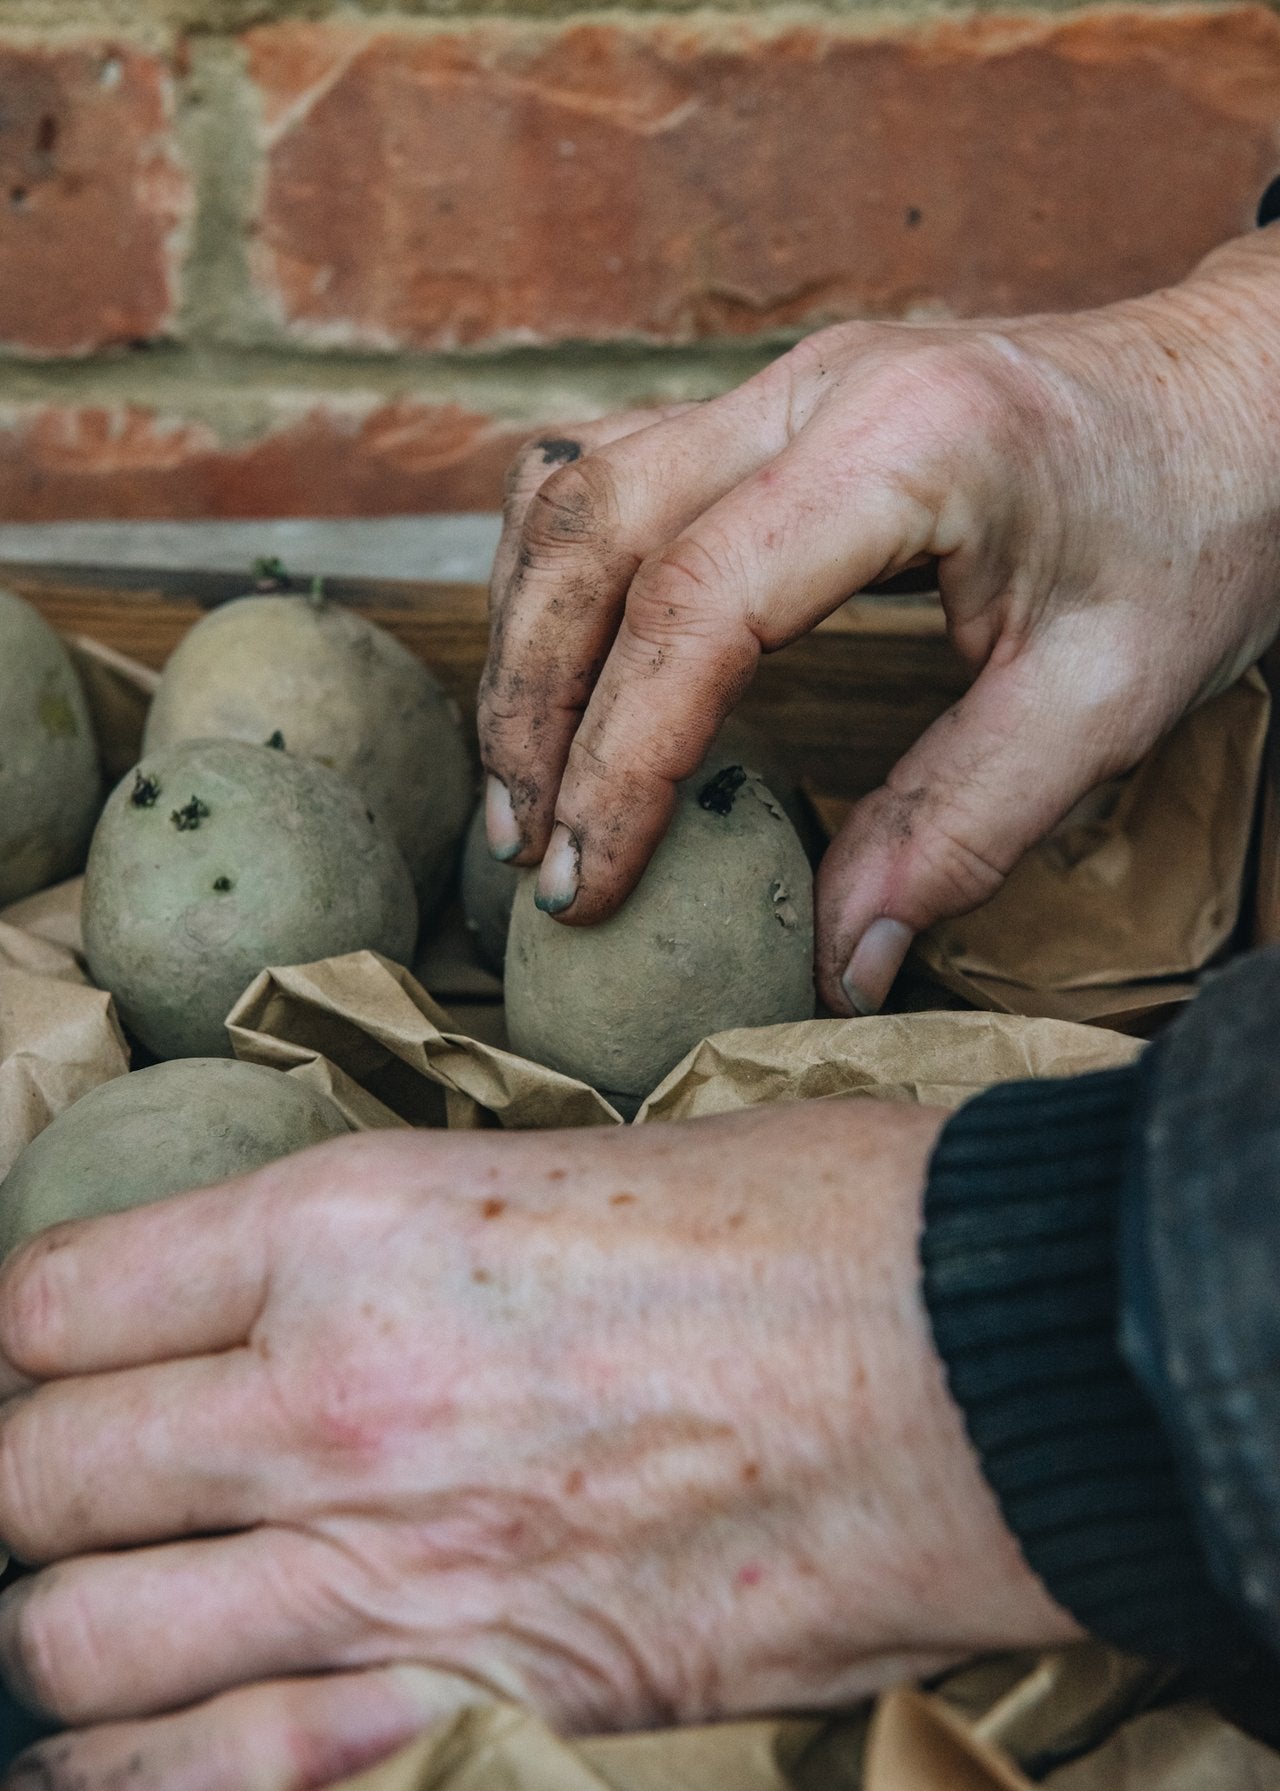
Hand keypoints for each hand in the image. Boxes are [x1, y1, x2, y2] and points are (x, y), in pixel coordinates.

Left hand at [0, 1104, 1074, 1788]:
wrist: (972, 1354)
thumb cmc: (799, 1220)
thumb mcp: (554, 1167)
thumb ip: (393, 1252)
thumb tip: (300, 1303)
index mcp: (349, 1224)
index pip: (58, 1301)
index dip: (14, 1340)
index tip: (27, 1361)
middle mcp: (330, 1396)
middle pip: (38, 1475)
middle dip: (21, 1489)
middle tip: (49, 1493)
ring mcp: (393, 1567)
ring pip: (82, 1644)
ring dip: (54, 1640)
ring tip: (71, 1629)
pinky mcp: (478, 1703)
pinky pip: (219, 1776)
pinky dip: (142, 1774)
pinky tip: (126, 1757)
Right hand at [478, 229, 1279, 1010]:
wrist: (1246, 397)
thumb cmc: (1200, 527)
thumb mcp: (1108, 701)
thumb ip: (962, 828)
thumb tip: (839, 962)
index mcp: (909, 445)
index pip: (696, 607)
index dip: (618, 762)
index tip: (582, 885)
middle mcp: (818, 386)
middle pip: (591, 528)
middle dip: (531, 704)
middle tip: (522, 851)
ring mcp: (785, 381)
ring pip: (572, 486)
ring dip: (524, 635)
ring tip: (523, 782)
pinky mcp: (774, 404)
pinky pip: (606, 468)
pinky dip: (557, 576)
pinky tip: (561, 668)